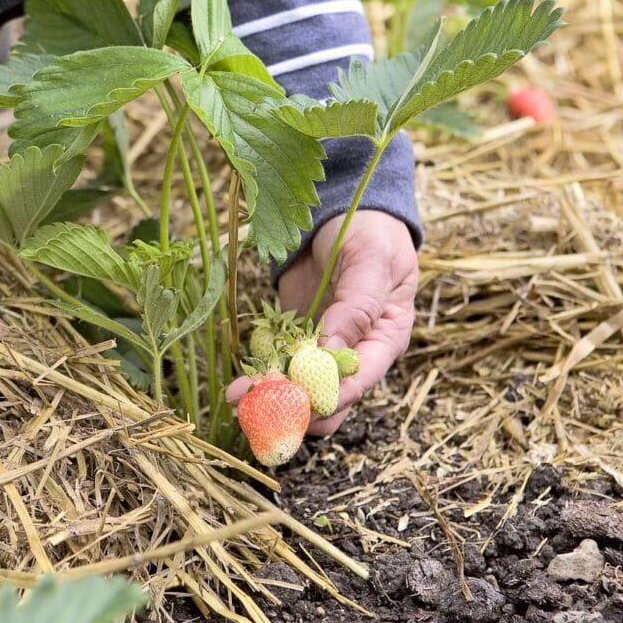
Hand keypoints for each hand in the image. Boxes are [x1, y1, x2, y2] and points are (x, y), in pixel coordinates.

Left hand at [227, 210, 417, 436]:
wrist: (338, 214)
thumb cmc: (369, 233)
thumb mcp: (371, 262)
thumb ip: (357, 306)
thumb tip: (331, 353)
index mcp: (385, 338)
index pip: (363, 378)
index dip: (335, 396)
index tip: (306, 407)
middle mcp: (355, 351)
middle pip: (329, 393)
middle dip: (298, 404)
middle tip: (265, 409)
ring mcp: (321, 346)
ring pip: (299, 385)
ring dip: (271, 394)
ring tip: (240, 399)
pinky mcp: (294, 336)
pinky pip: (277, 362)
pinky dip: (259, 374)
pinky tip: (238, 384)